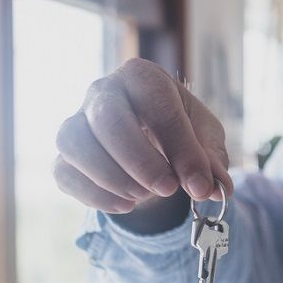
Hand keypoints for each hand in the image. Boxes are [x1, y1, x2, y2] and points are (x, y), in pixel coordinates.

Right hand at [54, 58, 232, 214]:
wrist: (153, 143)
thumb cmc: (181, 133)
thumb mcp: (206, 142)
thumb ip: (212, 163)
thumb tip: (217, 189)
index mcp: (144, 78)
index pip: (158, 106)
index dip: (181, 149)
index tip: (199, 184)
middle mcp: (104, 92)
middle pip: (108, 117)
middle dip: (140, 160)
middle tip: (168, 189)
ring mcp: (77, 121)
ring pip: (76, 143)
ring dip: (113, 177)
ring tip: (145, 195)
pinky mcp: (64, 154)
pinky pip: (65, 172)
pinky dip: (94, 195)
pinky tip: (125, 205)